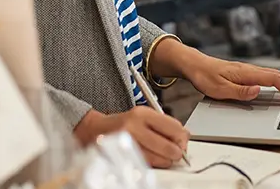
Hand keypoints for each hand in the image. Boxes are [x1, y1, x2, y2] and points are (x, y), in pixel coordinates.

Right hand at [74, 107, 188, 168]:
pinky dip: (153, 165)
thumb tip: (185, 136)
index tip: (183, 142)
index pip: (173, 127)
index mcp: (142, 113)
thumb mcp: (143, 117)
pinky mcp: (123, 156)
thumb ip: (164, 125)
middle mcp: (134, 126)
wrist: (94, 131)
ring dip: (165, 161)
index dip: (182, 138)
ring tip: (163, 157)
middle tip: (176, 153)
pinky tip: (151, 159)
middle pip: (168, 146)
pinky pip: (147, 165)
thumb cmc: (121, 125)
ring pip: (159, 159)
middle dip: (176, 153)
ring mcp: (128, 142)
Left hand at [183, 54, 279, 104]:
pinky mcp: (248, 73)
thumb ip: (239, 91)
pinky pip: (271, 76)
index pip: (275, 80)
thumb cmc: (205, 77)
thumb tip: (258, 90)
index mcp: (247, 73)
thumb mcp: (219, 89)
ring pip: (277, 75)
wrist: (195, 65)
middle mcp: (252, 69)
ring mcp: (250, 70)